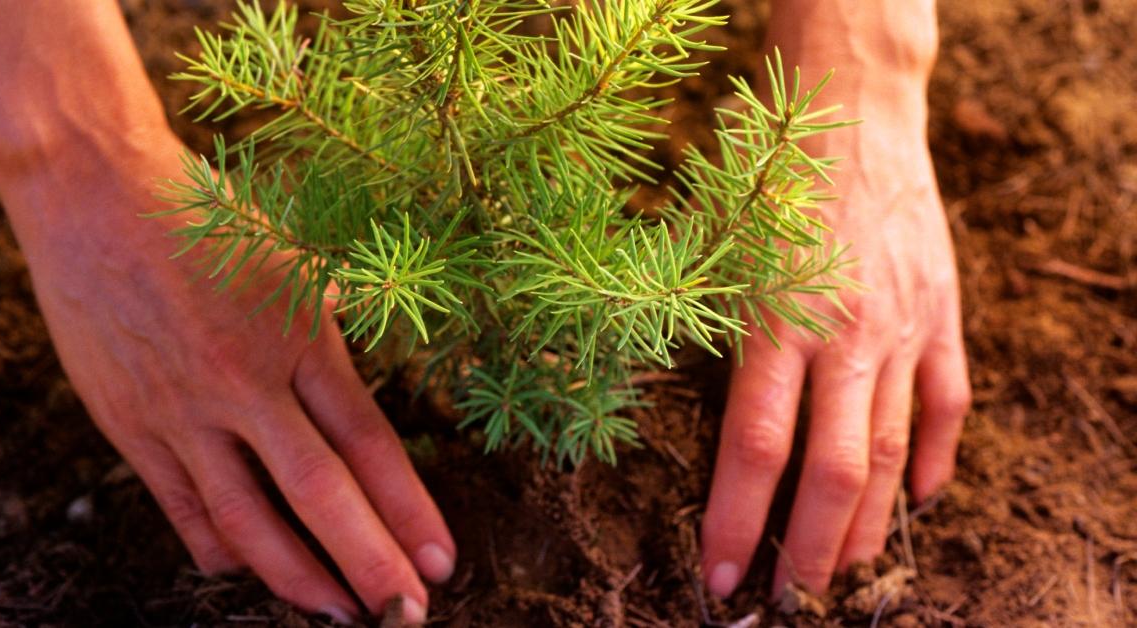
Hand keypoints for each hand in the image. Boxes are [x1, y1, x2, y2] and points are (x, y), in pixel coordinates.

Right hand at [0, 132, 452, 623]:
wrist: (96, 192)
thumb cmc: (206, 220)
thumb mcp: (292, 261)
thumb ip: (329, 330)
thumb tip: (361, 391)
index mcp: (300, 336)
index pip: (370, 442)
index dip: (409, 507)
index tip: (441, 561)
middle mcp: (246, 381)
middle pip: (320, 492)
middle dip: (369, 561)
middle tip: (406, 614)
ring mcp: (184, 409)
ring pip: (247, 517)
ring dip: (297, 577)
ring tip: (337, 613)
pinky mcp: (130, 424)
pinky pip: (180, 506)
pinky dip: (218, 547)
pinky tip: (245, 570)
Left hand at [700, 53, 970, 595]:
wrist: (851, 106)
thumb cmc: (765, 176)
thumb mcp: (715, 253)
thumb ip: (717, 341)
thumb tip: (713, 431)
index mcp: (777, 320)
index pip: (755, 449)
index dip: (737, 522)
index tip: (720, 576)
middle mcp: (845, 333)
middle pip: (834, 471)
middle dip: (810, 550)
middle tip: (790, 599)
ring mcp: (904, 327)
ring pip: (892, 453)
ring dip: (866, 524)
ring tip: (842, 573)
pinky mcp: (942, 314)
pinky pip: (947, 405)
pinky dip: (935, 459)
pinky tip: (920, 501)